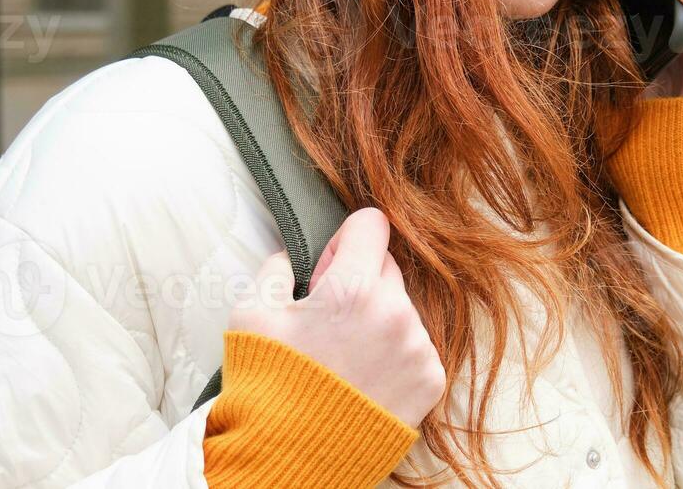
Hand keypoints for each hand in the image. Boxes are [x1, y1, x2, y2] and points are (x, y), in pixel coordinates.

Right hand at [226, 207, 446, 426]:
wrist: (291, 458)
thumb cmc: (268, 386)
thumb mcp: (251, 315)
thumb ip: (276, 270)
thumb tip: (292, 256)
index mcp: (354, 289)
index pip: (371, 224)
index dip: (344, 242)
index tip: (329, 269)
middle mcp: (396, 313)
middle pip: (387, 268)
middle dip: (360, 283)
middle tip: (329, 322)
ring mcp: (418, 349)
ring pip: (403, 309)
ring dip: (379, 321)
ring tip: (344, 359)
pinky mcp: (430, 380)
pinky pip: (417, 346)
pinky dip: (395, 355)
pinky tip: (364, 378)